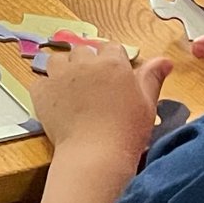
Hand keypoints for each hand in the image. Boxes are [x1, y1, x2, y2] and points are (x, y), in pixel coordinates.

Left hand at [36, 41, 172, 172]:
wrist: (95, 154)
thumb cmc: (126, 131)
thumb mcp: (147, 103)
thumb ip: (152, 77)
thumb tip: (164, 60)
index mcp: (112, 63)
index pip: (111, 48)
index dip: (113, 61)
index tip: (113, 76)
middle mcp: (84, 63)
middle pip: (83, 50)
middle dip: (88, 63)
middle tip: (93, 86)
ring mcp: (60, 76)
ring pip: (58, 59)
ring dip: (64, 69)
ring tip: (71, 89)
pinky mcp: (41, 92)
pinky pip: (39, 81)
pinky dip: (45, 89)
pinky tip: (55, 103)